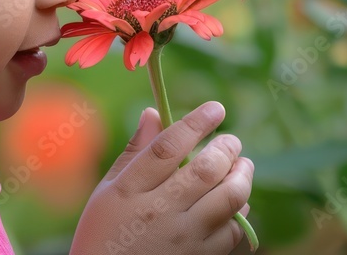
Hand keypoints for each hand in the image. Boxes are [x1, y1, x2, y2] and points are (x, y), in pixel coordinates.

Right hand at [70, 101, 253, 254]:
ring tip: (242, 166)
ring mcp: (183, 238)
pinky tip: (236, 200)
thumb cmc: (104, 233)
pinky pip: (233, 230)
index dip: (197, 122)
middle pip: (206, 170)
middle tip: (232, 141)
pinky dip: (240, 210)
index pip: (168, 147)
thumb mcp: (106, 191)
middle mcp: (159, 212)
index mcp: (130, 190)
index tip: (216, 109)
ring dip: (242, 176)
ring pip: (229, 198)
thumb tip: (154, 113)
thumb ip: (134, 152)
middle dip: (227, 148)